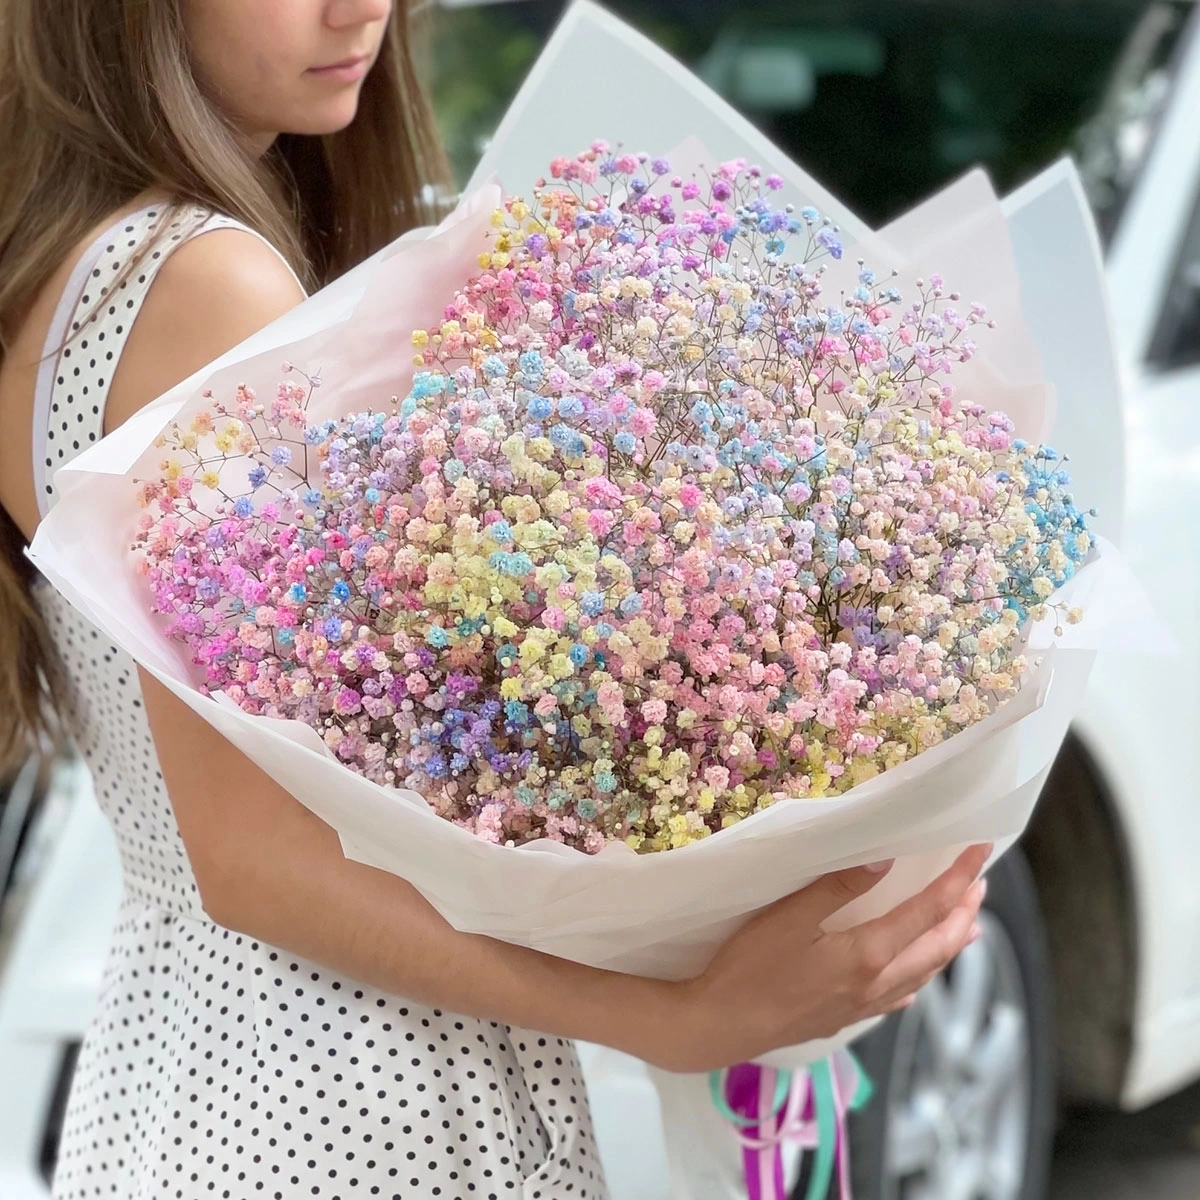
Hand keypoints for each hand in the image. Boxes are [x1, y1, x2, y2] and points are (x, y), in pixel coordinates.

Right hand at [652, 845, 989, 1072]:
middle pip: (937, 947)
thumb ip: (838, 886)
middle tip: (979, 884)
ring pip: (922, 975)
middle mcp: (877, 984)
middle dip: (963, 913)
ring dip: (949, 946)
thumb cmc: (749, 967)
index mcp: (868, 954)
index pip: (928, 911)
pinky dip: (917, 978)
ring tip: (966, 927)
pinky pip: (898, 997)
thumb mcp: (787, 916)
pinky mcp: (843, 1018)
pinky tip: (912, 981)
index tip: (980, 851)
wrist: (719, 1025)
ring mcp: (862, 1006)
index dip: (957, 879)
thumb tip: (886, 860)